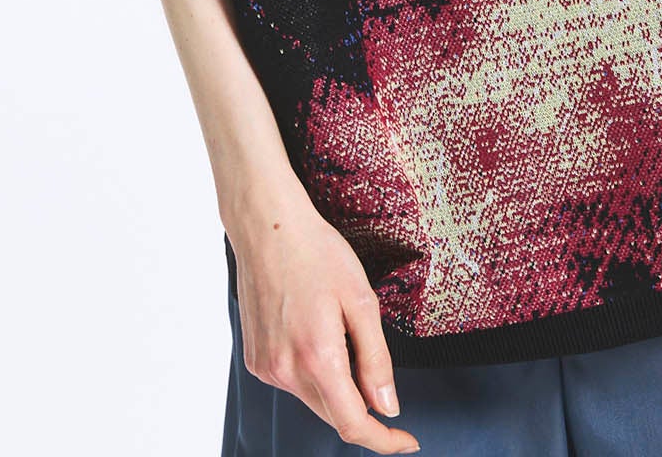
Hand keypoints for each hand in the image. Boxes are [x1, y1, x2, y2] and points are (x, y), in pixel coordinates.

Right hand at [226, 195, 419, 453]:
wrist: (267, 227)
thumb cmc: (317, 253)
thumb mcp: (362, 300)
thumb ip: (376, 359)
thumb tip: (387, 407)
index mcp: (317, 357)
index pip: (353, 423)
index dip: (383, 440)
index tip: (406, 441)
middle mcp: (285, 371)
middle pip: (333, 413)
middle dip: (362, 406)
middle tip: (377, 371)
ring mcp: (266, 367)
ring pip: (313, 398)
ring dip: (335, 385)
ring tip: (338, 331)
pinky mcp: (255, 360)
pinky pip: (293, 382)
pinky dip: (312, 372)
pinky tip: (315, 332)